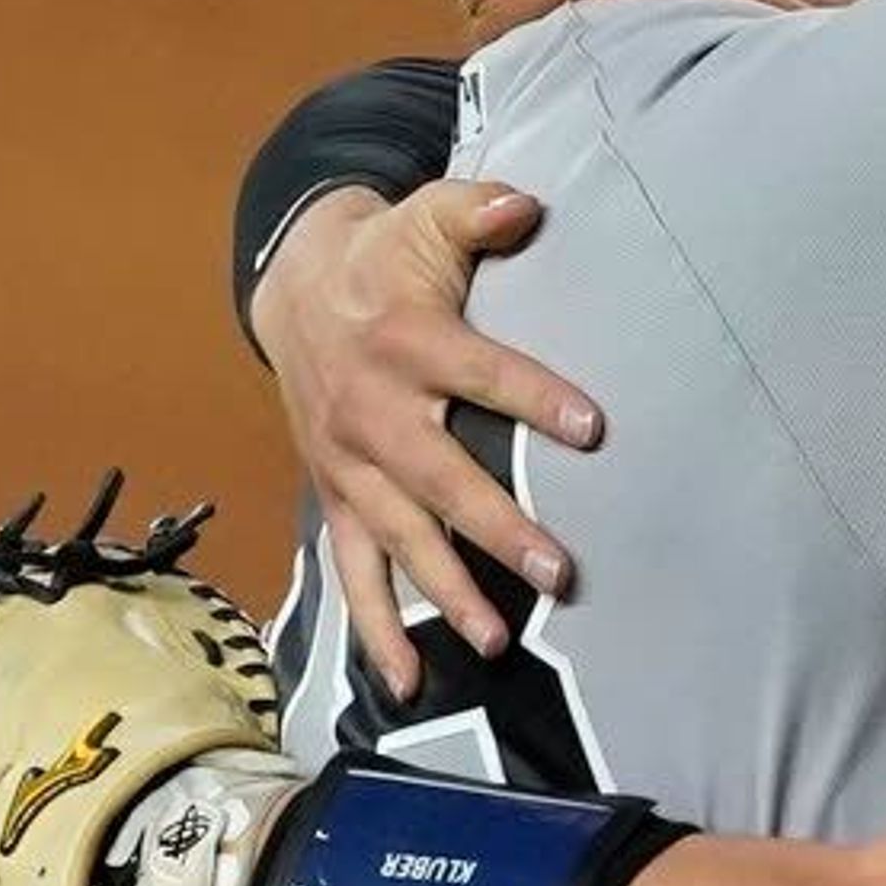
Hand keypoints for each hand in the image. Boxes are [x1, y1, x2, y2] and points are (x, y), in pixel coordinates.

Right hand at [252, 181, 602, 696]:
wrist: (292, 288)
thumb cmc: (383, 256)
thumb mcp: (426, 215)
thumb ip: (478, 210)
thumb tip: (527, 203)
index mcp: (404, 342)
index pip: (480, 373)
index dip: (533, 397)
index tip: (593, 429)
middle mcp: (372, 412)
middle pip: (439, 477)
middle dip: (496, 528)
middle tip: (558, 572)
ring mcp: (348, 465)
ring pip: (399, 538)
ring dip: (446, 591)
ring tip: (496, 639)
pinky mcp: (336, 498)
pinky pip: (352, 573)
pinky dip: (376, 630)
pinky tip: (408, 683)